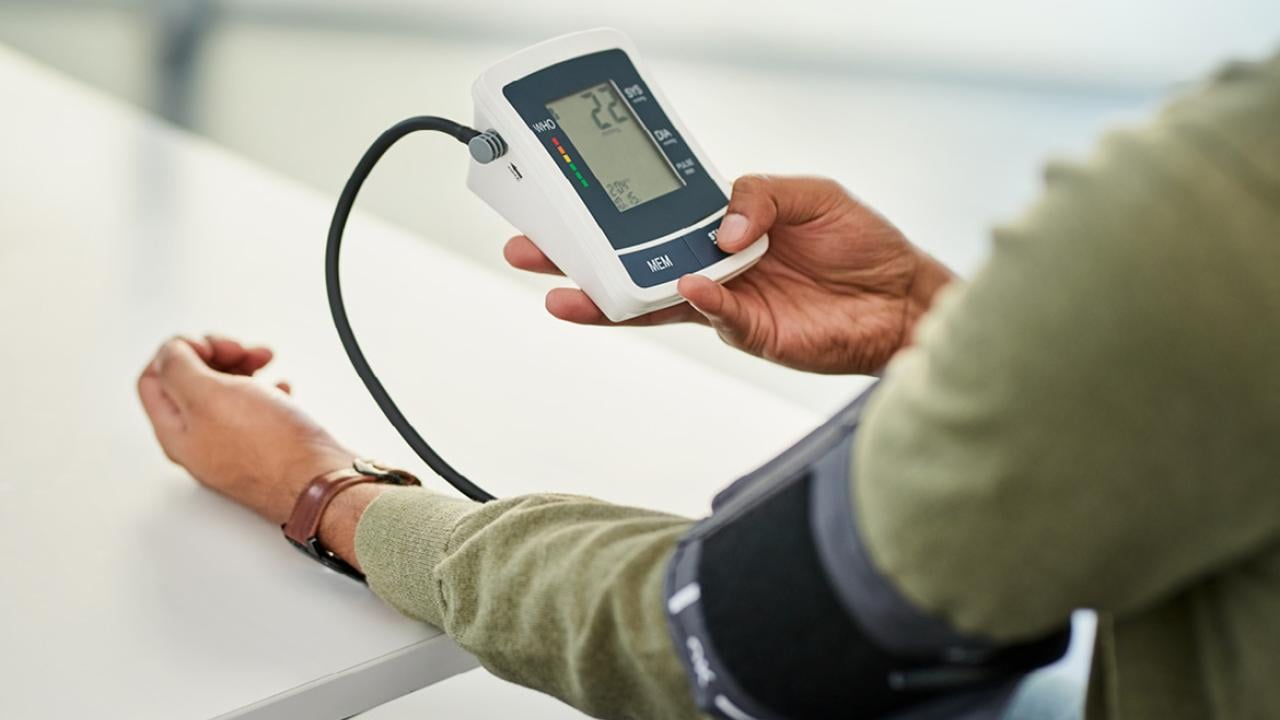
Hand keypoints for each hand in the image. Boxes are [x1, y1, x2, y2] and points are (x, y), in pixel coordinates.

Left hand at [137, 335, 355, 524]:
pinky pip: (255, 409)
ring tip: (264, 360)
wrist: (319, 482)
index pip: (154, 379)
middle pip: (190, 383)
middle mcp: (199, 442)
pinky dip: (265, 389)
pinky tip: (281, 388)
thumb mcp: (209, 394)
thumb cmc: (270, 449)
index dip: (178, 352)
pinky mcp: (262, 448)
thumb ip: (177, 367)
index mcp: (175, 431)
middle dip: (215, 356)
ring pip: (225, 393)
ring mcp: (231, 447)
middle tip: (238, 351)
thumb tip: (169, 350)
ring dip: (242, 367)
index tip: (207, 347)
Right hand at [504, 175, 954, 373]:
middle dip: (579, 261)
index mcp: (722, 227)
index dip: (611, 213)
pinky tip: (682, 286)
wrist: (905, 299)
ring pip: (655, 299)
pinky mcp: (751, 332)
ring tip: (564, 292)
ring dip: (610, 297)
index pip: (654, 219)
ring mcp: (727, 303)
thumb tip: (720, 226)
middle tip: (529, 251)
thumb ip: (759, 196)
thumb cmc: (861, 245)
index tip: (565, 201)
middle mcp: (714, 267)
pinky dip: (697, 299)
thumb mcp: (811, 194)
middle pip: (633, 264)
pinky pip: (714, 315)